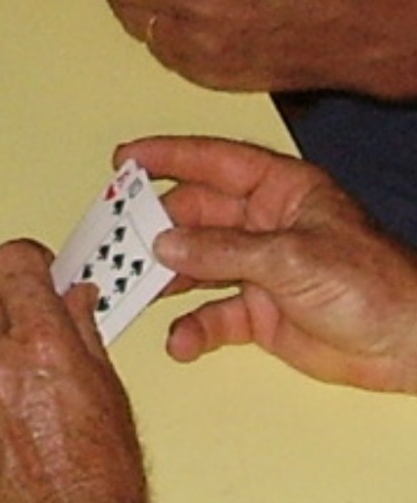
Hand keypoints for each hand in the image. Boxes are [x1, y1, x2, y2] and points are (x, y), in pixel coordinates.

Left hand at [0, 241, 152, 502]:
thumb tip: (71, 297)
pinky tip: (9, 449)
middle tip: (18, 327)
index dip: (22, 264)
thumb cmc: (104, 476)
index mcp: (41, 345)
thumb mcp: (108, 390)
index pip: (10, 264)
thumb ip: (81, 333)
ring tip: (27, 417)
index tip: (30, 273)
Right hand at [121, 136, 416, 390]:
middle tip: (114, 240)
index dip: (167, 157)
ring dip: (163, 280)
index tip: (123, 160)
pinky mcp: (258, 313)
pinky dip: (192, 329)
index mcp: (281, 191)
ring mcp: (258, 270)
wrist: (410, 346)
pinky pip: (211, 316)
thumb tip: (164, 245)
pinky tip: (181, 341)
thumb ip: (222, 250)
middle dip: (155, 228)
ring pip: (194, 266)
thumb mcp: (291, 258)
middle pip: (193, 217)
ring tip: (132, 291)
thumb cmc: (372, 285)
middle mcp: (264, 225)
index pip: (214, 162)